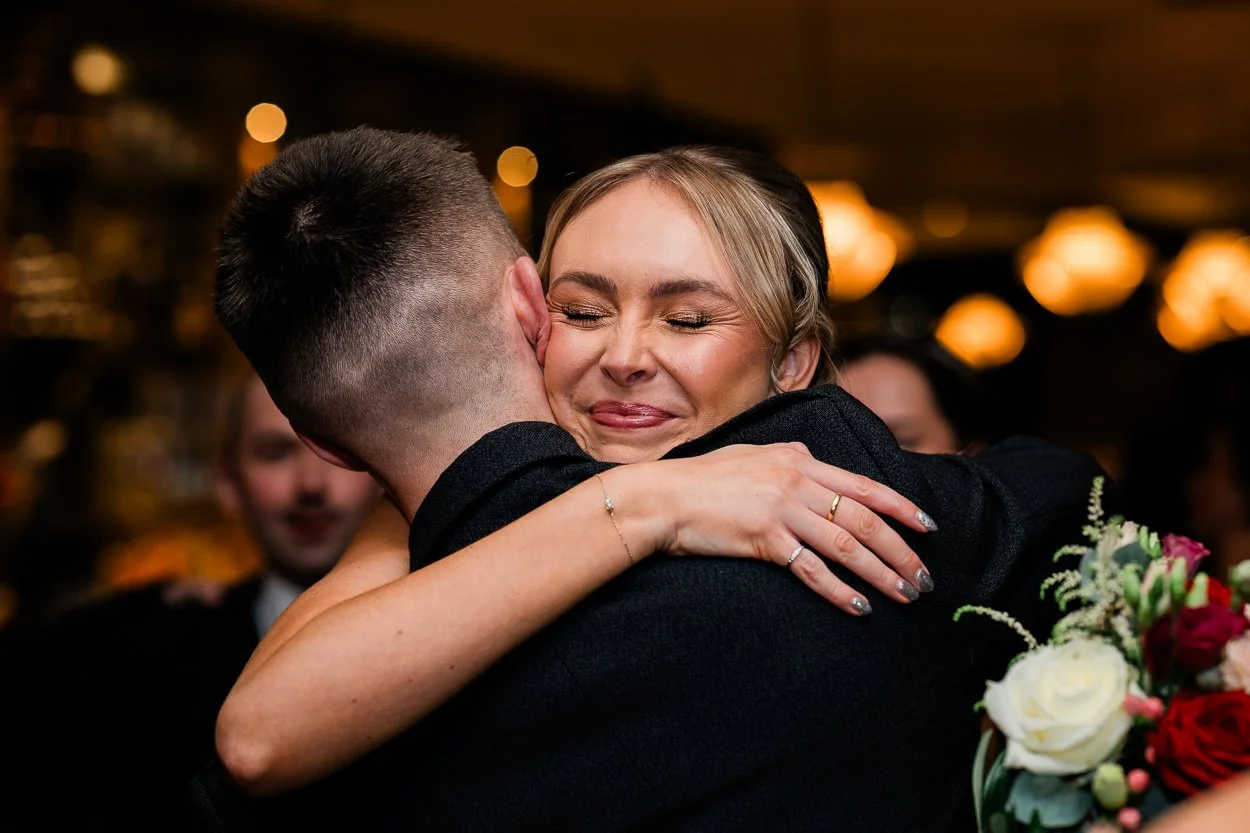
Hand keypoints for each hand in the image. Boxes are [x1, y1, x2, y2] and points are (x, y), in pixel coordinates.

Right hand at [620, 443, 935, 615]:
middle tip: (924, 578)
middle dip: (901, 551)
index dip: (901, 507)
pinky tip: (859, 606)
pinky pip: (812, 569)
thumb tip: (813, 462)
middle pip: (864, 519)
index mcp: (798, 458)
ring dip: (881, 573)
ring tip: (904, 594)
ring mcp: (781, 509)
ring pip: (846, 545)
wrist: (662, 497)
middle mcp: (796, 480)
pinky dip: (839, 589)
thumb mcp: (753, 455)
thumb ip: (787, 459)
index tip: (928, 527)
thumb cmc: (703, 479)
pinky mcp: (764, 538)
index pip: (863, 485)